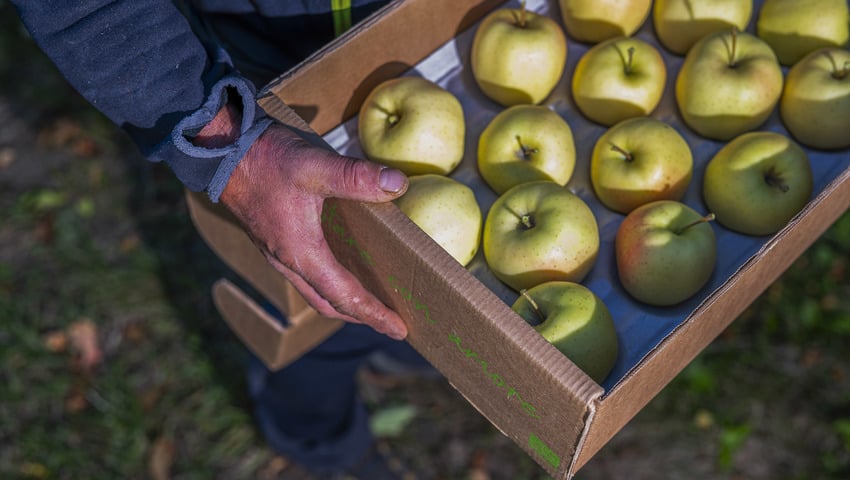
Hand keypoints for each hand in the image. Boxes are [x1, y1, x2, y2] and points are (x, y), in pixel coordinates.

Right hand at [197, 104, 408, 339]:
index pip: (345, 297)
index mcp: (302, 254)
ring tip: (369, 301)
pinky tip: (341, 266)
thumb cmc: (267, 160)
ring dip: (342, 302)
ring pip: (314, 291)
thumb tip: (398, 185)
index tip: (399, 330)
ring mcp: (277, 253)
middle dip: (360, 316)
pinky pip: (304, 275)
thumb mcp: (316, 166)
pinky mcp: (273, 240)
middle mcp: (287, 262)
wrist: (220, 151)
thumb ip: (357, 176)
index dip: (374, 314)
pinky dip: (327, 283)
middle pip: (328, 304)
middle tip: (390, 323)